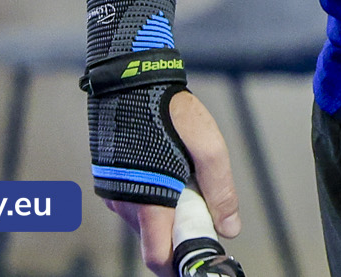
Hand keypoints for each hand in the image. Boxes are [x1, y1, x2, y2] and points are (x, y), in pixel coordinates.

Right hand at [108, 91, 240, 276]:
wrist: (130, 81)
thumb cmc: (169, 111)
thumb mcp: (209, 149)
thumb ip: (221, 192)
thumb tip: (230, 229)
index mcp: (149, 201)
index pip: (158, 257)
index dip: (178, 266)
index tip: (197, 263)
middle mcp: (125, 203)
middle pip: (153, 241)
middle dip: (178, 236)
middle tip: (201, 217)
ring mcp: (114, 193)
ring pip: (145, 223)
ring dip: (166, 215)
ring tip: (185, 182)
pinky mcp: (110, 181)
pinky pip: (135, 205)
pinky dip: (153, 201)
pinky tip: (167, 174)